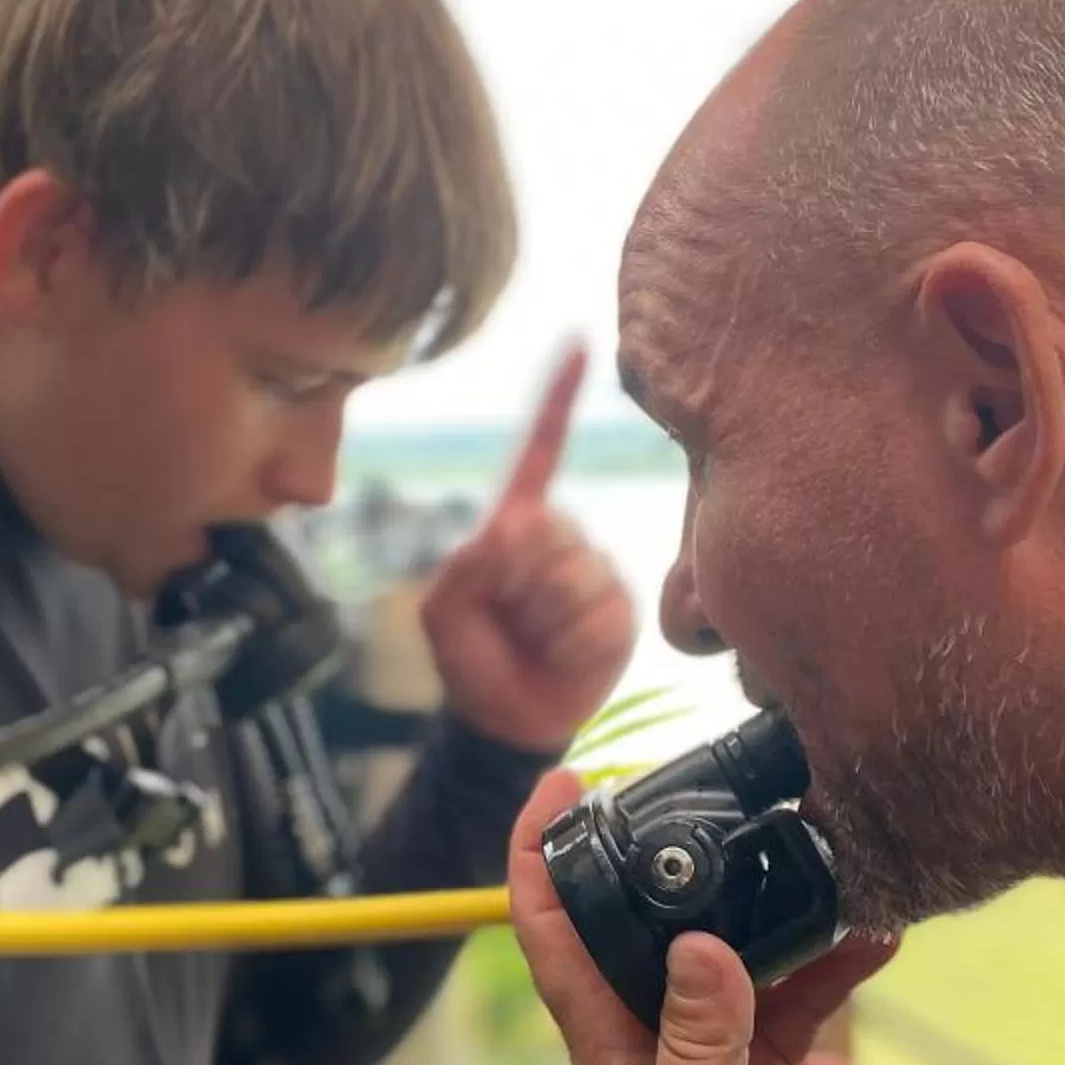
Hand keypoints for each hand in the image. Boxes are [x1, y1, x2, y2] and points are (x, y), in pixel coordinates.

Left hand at [417, 342, 636, 754]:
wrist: (508, 722)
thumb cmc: (471, 660)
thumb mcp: (443, 612)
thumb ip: (465, 567)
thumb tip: (516, 529)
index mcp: (517, 523)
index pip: (540, 451)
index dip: (557, 398)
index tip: (579, 343)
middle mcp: (562, 539)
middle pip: (551, 530)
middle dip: (519, 582)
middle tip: (507, 617)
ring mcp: (594, 573)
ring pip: (575, 576)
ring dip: (544, 618)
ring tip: (533, 639)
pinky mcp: (620, 612)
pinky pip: (599, 616)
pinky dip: (570, 644)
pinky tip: (559, 655)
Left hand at [509, 770, 897, 1064]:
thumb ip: (699, 1053)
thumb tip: (698, 944)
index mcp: (607, 1060)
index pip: (554, 936)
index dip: (540, 854)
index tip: (560, 780)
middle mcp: (643, 1055)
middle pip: (642, 930)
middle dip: (672, 859)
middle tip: (722, 790)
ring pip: (728, 965)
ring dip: (770, 914)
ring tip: (828, 856)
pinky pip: (783, 1015)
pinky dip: (821, 975)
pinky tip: (869, 941)